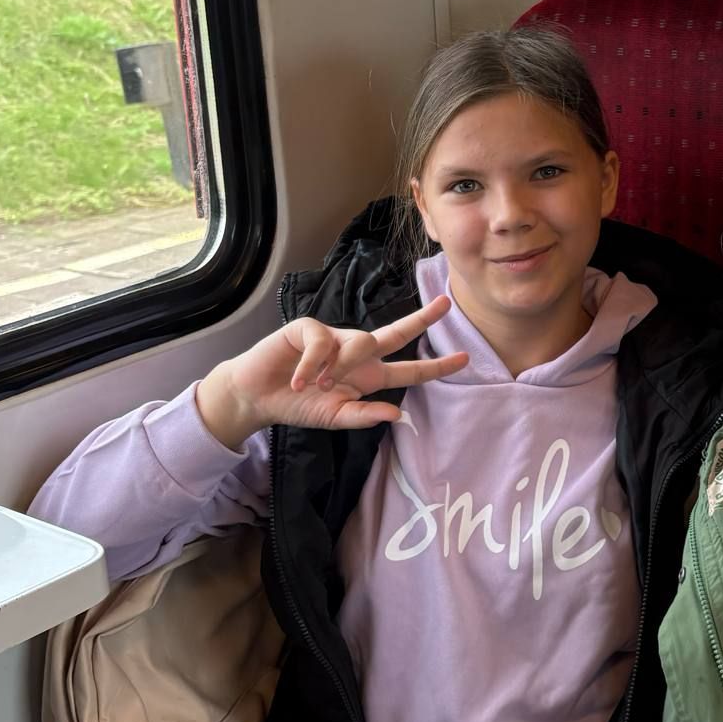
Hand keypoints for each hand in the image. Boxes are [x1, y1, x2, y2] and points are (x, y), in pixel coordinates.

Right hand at [195, 296, 467, 446]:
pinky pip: (322, 343)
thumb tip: (398, 414)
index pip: (409, 369)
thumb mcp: (334, 418)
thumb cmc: (298, 405)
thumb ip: (364, 416)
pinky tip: (296, 381)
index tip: (465, 359)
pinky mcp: (309, 328)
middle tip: (446, 304)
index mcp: (367, 376)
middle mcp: (355, 353)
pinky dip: (311, 366)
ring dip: (340, 368)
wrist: (257, 396)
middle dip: (422, 319)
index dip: (436, 366)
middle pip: (396, 333)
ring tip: (318, 386)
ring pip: (359, 341)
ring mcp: (334, 338)